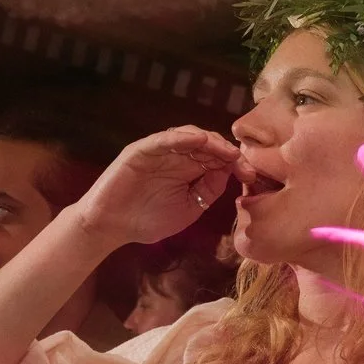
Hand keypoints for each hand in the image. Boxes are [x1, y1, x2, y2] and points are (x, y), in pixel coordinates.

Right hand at [68, 127, 239, 248]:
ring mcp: (160, 151)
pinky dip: (182, 138)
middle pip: (208, 144)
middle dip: (227, 152)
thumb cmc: (148, 220)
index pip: (218, 159)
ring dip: (210, 141)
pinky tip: (198, 140)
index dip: (236, 164)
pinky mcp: (142, 150)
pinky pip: (164, 140)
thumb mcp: (189, 208)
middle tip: (241, 162)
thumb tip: (229, 172)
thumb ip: (208, 191)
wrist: (112, 227)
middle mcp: (177, 157)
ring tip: (225, 150)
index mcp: (190, 170)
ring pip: (189, 137)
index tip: (251, 176)